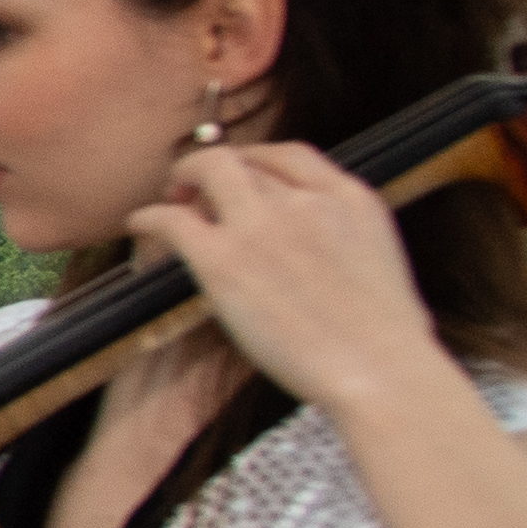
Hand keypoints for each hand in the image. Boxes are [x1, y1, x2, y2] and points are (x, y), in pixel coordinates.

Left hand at [129, 141, 460, 417]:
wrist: (381, 371)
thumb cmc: (387, 340)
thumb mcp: (381, 261)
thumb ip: (346, 238)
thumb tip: (326, 252)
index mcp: (350, 198)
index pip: (292, 155)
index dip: (256, 159)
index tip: (241, 173)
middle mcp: (305, 201)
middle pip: (243, 160)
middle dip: (215, 166)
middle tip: (193, 186)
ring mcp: (263, 227)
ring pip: (207, 173)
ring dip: (182, 180)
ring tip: (170, 198)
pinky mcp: (224, 261)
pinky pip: (171, 220)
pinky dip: (150, 217)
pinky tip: (139, 224)